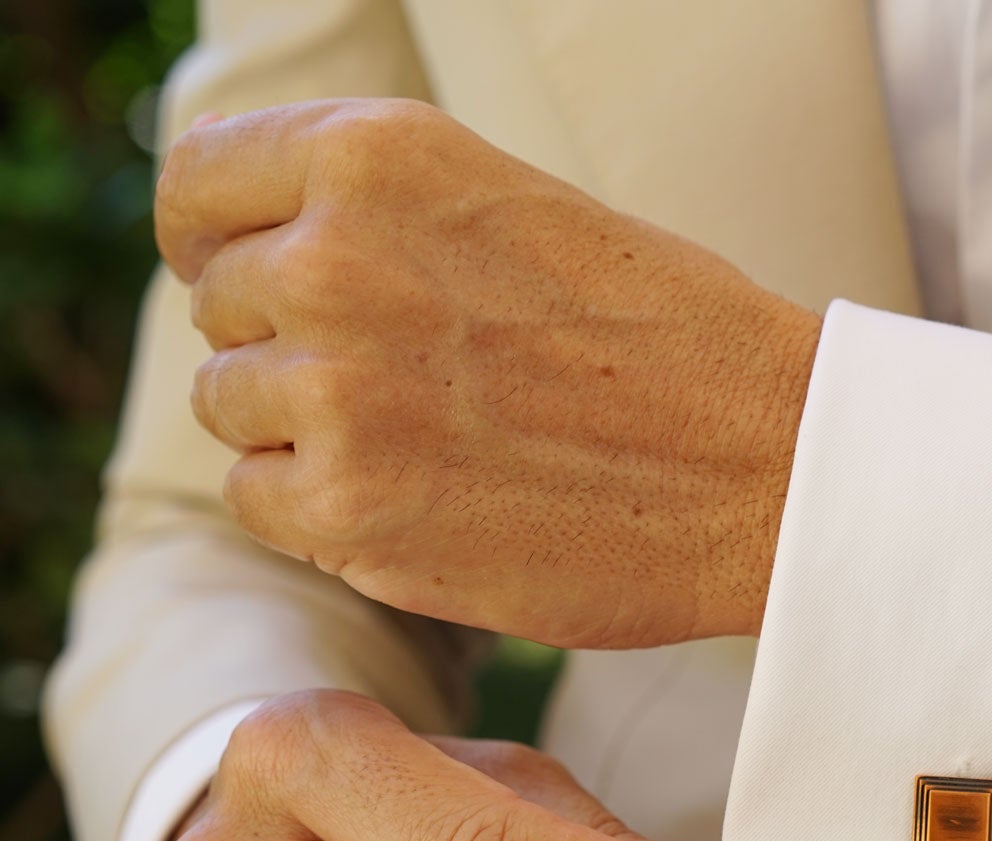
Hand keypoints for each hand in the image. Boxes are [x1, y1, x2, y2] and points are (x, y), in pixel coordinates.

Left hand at [157, 99, 820, 648]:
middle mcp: (334, 256)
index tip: (263, 282)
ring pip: (232, 407)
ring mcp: (334, 387)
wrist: (771, 467)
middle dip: (293, 343)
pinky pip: (260, 502)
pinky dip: (324, 512)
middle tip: (415, 384)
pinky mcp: (349, 508)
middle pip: (222, 304)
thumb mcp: (519, 210)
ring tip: (435, 443)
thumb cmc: (673, 342)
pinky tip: (425, 499)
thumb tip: (260, 257)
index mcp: (380, 155)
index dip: (224, 241)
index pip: (198, 185)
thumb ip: (381, 217)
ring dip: (307, 432)